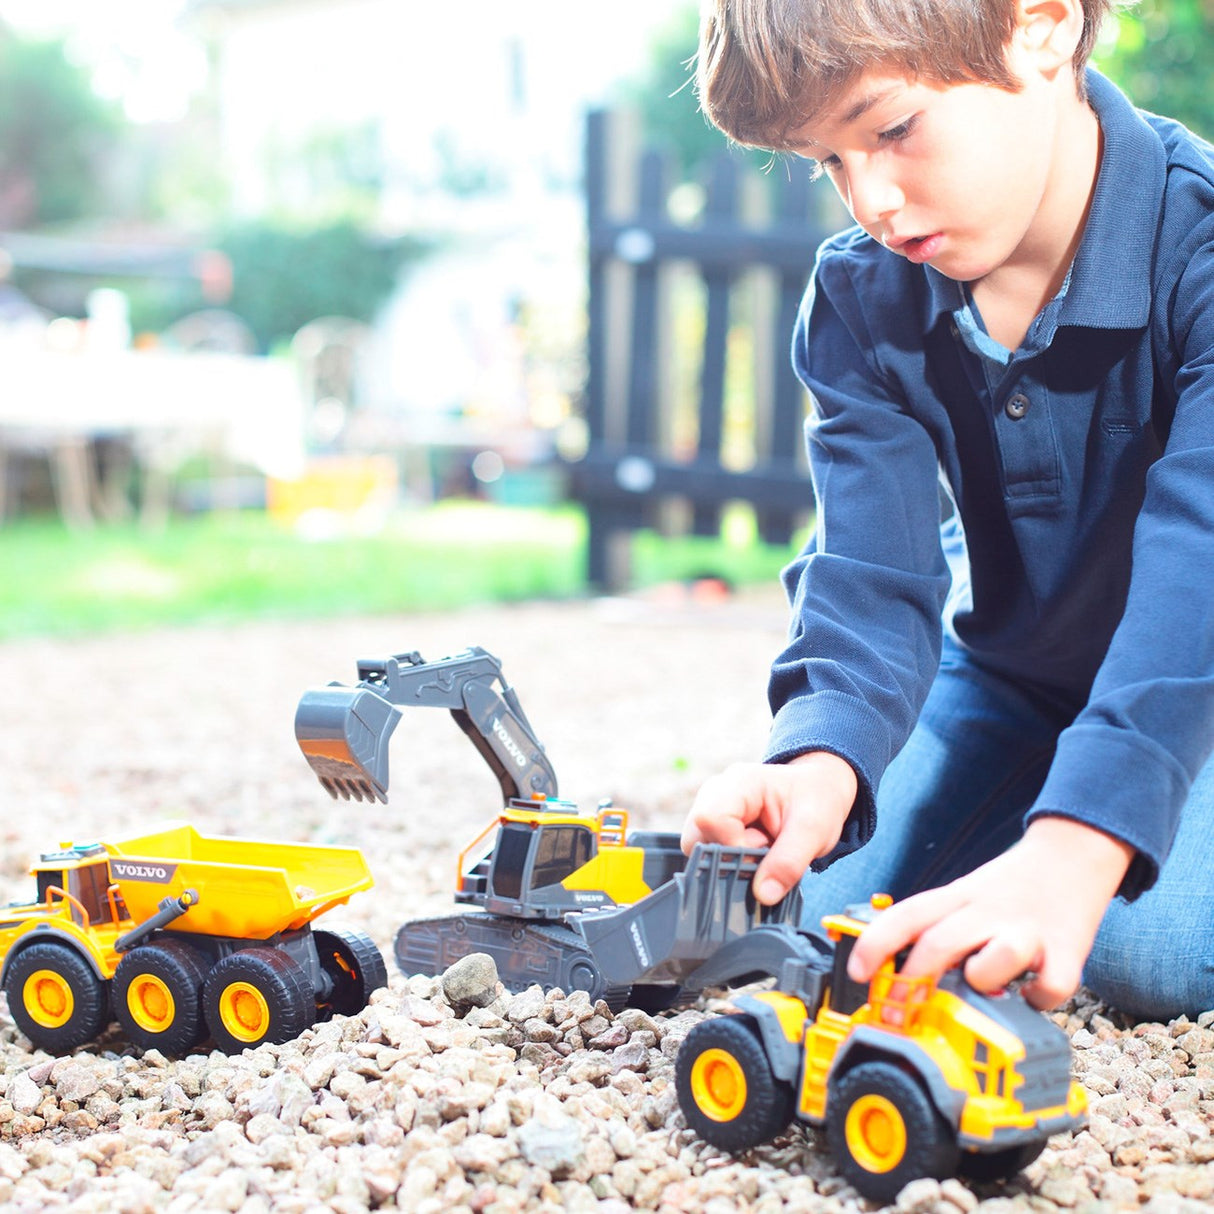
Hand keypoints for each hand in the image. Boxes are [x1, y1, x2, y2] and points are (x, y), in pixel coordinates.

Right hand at [681, 752, 857, 904]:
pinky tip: (756, 852)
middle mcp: (717, 792)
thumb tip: (764, 896)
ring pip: (699, 848)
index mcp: (740, 782)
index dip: (732, 846)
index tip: (762, 853)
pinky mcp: (714, 826)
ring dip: (733, 860)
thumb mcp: (814, 830)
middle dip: (730, 857)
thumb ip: (789, 862)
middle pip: (696, 836)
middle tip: (764, 851)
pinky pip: (709, 852)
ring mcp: (712, 808)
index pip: (710, 818)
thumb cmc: (816, 801)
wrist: (819, 790)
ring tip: (763, 849)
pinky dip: (733, 861)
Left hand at [848, 816, 1134, 1008]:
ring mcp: (1027, 931)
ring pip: (997, 957)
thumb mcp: (963, 897)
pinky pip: (1050, 986)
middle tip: (899, 1010)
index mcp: (957, 898)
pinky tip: (1031, 995)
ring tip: (985, 986)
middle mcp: (987, 912)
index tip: (857, 973)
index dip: (876, 943)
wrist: (1072, 854)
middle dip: (914, 979)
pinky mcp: (1066, 952)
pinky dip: (1039, 999)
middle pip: (941, 941)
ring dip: (983, 979)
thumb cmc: (1008, 888)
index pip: (907, 915)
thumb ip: (936, 930)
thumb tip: (899, 976)